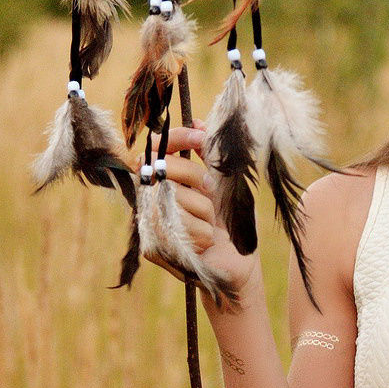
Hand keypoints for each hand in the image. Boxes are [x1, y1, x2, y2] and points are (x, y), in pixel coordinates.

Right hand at [146, 116, 262, 304]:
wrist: (239, 266)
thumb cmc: (233, 224)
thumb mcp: (227, 182)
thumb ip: (210, 155)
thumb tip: (198, 120)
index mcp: (164, 181)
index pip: (156, 148)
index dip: (177, 137)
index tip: (201, 135)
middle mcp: (150, 200)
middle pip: (166, 169)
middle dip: (199, 178)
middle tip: (213, 194)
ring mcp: (149, 224)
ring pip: (179, 200)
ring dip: (206, 213)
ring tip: (211, 227)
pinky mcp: (153, 247)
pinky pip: (183, 227)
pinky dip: (205, 235)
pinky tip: (205, 245)